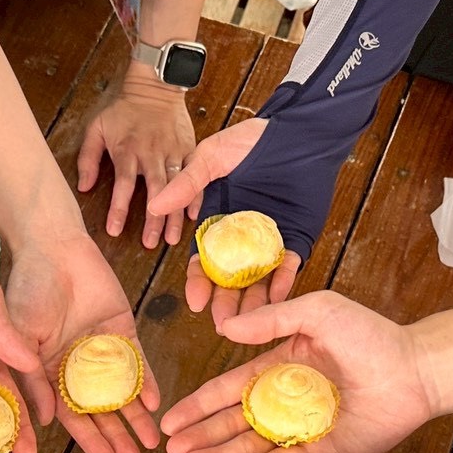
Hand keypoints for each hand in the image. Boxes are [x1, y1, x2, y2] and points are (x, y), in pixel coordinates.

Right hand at [5, 232, 160, 452]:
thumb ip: (33, 378)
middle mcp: (77, 368)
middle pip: (101, 410)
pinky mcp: (123, 330)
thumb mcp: (20, 337)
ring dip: (137, 417)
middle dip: (117, 436)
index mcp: (50, 373)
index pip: (73, 416)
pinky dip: (147, 382)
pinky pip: (138, 362)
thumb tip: (44, 423)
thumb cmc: (26, 289)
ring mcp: (102, 350)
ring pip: (123, 391)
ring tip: (152, 443)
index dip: (90, 440)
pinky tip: (157, 404)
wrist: (52, 247)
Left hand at [77, 65, 195, 249]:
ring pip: (176, 187)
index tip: (115, 230)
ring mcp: (172, 151)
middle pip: (155, 190)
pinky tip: (193, 215)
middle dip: (154, 219)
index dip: (119, 208)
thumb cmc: (123, 110)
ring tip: (172, 239)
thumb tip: (84, 187)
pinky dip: (196, 195)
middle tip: (150, 243)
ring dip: (175, 214)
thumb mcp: (97, 128)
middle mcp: (151, 153)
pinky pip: (194, 175)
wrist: (155, 86)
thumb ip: (88, 158)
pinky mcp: (188, 149)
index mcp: (128, 150)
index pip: (123, 184)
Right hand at [147, 118, 302, 327]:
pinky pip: (288, 266)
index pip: (203, 261)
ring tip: (249, 322)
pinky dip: (283, 281)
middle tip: (222, 323)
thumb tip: (153, 206)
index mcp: (217, 223)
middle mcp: (240, 238)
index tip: (195, 301)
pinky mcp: (295, 238)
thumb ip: (186, 184)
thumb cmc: (251, 140)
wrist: (298, 130)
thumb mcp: (211, 158)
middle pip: (229, 279)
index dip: (198, 282)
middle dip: (225, 302)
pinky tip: (276, 296)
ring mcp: (268, 241)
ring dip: (253, 302)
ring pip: (258, 279)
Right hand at [162, 292, 436, 452]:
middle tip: (171, 452)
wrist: (416, 367)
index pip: (228, 391)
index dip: (198, 405)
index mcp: (278, 370)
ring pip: (253, 448)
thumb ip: (271, 320)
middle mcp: (286, 404)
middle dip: (201, 438)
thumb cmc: (370, 335)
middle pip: (233, 425)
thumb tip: (223, 328)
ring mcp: (303, 431)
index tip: (171, 420)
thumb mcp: (317, 312)